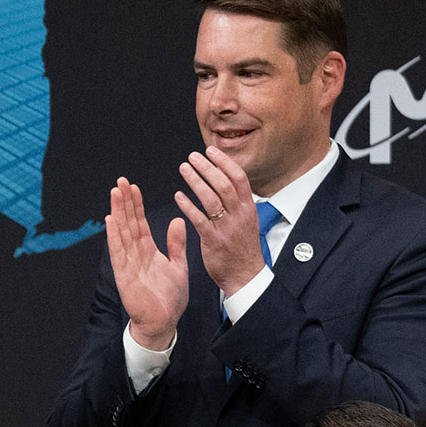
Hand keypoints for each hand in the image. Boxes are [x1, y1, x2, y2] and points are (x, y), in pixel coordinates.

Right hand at [105, 178, 189, 350]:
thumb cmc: (170, 298)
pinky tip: (110, 220)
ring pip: (122, 233)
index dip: (136, 205)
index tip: (133, 187)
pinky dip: (114, 236)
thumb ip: (176, 244)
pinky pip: (118, 252)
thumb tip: (177, 220)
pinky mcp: (124, 275)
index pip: (140, 223)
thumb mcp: (178, 265)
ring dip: (118, 212)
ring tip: (115, 193)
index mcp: (148, 251)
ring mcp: (128, 264)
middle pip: (128, 223)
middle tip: (121, 181)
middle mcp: (135, 254)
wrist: (164, 322)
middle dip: (125, 202)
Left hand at [173, 148, 266, 296]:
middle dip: (207, 167)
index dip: (224, 162)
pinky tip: (178, 196)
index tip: (211, 150)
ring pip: (211, 198)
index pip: (239, 178)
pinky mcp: (213, 241)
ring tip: (184, 169)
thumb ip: (237, 202)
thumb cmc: (242, 248)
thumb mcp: (247, 221)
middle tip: (192, 156)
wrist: (245, 276)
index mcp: (248, 208)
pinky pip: (199, 220)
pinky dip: (188, 206)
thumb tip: (226, 181)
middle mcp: (239, 215)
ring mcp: (227, 228)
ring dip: (196, 181)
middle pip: (224, 184)